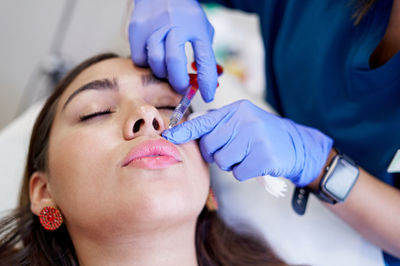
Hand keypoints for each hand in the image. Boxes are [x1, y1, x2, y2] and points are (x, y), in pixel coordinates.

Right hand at [129, 0, 216, 101]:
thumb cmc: (184, 14)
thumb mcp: (202, 29)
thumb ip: (205, 54)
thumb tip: (208, 84)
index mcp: (196, 26)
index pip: (205, 58)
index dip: (207, 81)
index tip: (207, 95)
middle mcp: (174, 25)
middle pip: (174, 62)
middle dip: (179, 82)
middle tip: (182, 88)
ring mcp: (154, 27)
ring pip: (155, 62)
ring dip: (162, 72)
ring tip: (167, 67)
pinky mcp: (137, 30)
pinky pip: (140, 59)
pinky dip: (147, 63)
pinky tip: (153, 55)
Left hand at [162, 100, 332, 185]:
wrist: (297, 145)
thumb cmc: (263, 135)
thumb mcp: (243, 121)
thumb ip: (219, 124)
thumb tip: (189, 130)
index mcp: (236, 111)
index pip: (204, 122)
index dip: (184, 131)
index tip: (168, 136)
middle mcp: (245, 120)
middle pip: (210, 146)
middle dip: (217, 153)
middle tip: (233, 150)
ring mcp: (255, 138)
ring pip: (223, 161)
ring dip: (231, 164)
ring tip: (246, 156)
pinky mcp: (264, 156)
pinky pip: (238, 172)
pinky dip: (244, 172)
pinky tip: (256, 164)